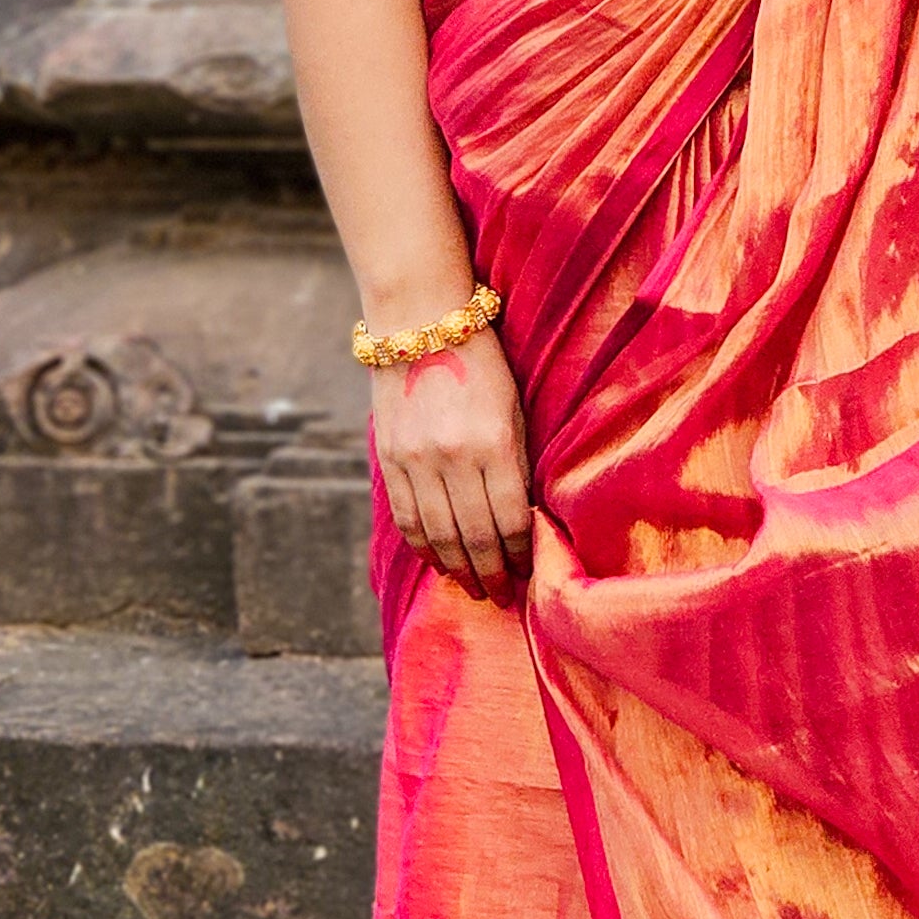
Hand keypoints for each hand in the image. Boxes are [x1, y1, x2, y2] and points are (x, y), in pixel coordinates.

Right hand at [370, 321, 531, 603]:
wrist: (420, 323)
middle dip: (490, 573)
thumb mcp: (514, 408)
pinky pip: (406, 518)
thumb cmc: (482, 362)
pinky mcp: (390, 458)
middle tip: (500, 596)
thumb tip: (522, 520)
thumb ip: (517, 463)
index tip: (528, 572)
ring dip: (457, 568)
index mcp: (494, 443)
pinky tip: (438, 561)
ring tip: (472, 587)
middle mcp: (453, 457)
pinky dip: (423, 546)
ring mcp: (416, 460)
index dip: (520, 555)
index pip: (510, 520)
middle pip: (474, 537)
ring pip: (438, 535)